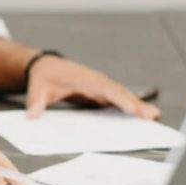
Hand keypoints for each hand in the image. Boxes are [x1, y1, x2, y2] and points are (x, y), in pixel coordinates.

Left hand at [25, 56, 160, 120]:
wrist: (45, 66)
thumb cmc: (44, 75)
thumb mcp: (37, 87)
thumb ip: (36, 101)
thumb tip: (32, 116)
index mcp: (84, 78)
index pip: (106, 89)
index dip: (120, 99)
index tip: (133, 109)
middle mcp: (96, 82)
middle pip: (119, 93)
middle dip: (136, 104)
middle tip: (152, 116)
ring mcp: (99, 87)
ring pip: (121, 97)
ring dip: (136, 107)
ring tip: (152, 118)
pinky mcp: (99, 93)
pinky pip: (116, 101)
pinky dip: (128, 108)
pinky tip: (139, 118)